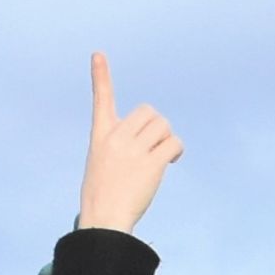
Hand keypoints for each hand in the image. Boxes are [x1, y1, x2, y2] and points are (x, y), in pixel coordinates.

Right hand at [75, 52, 181, 233]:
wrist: (104, 220)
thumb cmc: (103, 195)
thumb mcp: (101, 163)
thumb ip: (119, 145)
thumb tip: (150, 139)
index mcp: (101, 135)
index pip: (101, 99)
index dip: (100, 76)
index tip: (98, 54)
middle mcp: (116, 138)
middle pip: (149, 112)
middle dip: (156, 127)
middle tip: (154, 146)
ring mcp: (133, 150)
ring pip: (163, 126)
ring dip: (167, 139)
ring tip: (161, 157)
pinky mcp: (151, 164)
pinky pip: (173, 143)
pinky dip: (176, 150)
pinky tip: (170, 162)